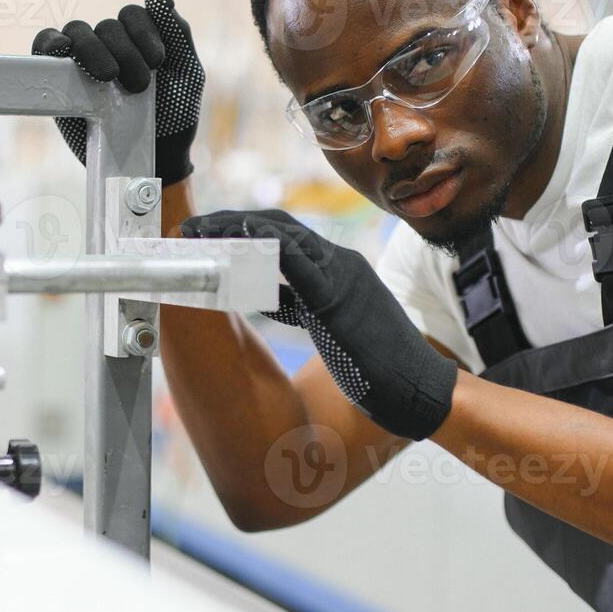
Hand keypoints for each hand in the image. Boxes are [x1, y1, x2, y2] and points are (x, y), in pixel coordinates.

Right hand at [33, 0, 203, 185]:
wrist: (154, 157)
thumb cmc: (173, 115)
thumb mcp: (188, 75)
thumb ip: (178, 35)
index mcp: (140, 37)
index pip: (134, 14)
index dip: (144, 31)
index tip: (158, 61)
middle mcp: (110, 43)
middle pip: (108, 26)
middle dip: (126, 52)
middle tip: (139, 85)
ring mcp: (82, 59)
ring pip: (78, 31)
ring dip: (94, 49)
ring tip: (108, 77)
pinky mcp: (58, 79)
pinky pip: (44, 45)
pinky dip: (50, 42)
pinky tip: (62, 50)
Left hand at [180, 210, 456, 440]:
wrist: (419, 389)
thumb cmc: (377, 364)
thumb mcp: (330, 325)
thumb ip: (301, 304)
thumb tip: (268, 296)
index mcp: (339, 269)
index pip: (285, 234)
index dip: (244, 228)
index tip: (209, 232)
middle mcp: (341, 263)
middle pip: (278, 226)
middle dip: (231, 222)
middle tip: (193, 228)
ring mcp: (342, 277)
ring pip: (283, 236)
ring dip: (236, 229)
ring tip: (200, 233)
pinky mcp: (338, 300)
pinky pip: (296, 263)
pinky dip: (263, 248)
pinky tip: (235, 244)